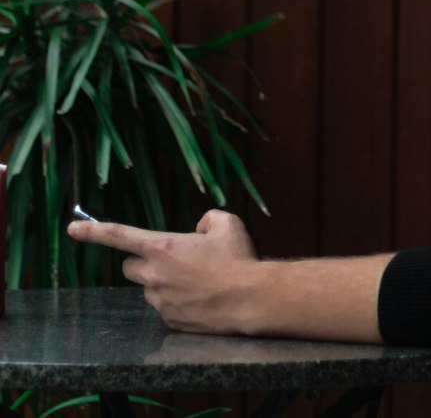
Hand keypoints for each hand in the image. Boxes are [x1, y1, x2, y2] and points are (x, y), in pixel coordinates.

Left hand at [68, 208, 260, 333]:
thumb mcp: (227, 223)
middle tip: (172, 259)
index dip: (93, 231)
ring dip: (163, 282)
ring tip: (196, 281)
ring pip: (149, 288)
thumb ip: (208, 218)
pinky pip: (165, 307)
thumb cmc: (237, 258)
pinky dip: (176, 301)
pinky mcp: (169, 321)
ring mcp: (160, 301)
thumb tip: (199, 228)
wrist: (248, 298)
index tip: (72, 229)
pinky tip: (200, 298)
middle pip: (130, 266)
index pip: (119, 236)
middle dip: (144, 262)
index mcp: (162, 247)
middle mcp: (154, 275)